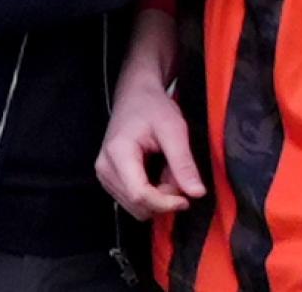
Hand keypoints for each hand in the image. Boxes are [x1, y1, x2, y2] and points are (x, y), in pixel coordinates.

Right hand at [95, 62, 204, 219]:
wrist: (137, 95)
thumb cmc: (152, 107)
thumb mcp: (174, 129)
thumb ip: (183, 163)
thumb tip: (196, 193)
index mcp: (118, 153)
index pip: (139, 195)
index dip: (166, 203)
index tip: (187, 199)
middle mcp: (105, 167)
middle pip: (138, 205)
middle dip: (164, 199)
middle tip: (178, 176)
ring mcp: (105, 174)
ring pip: (136, 207)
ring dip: (158, 197)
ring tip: (167, 171)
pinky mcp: (110, 178)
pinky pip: (133, 200)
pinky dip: (152, 194)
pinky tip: (158, 174)